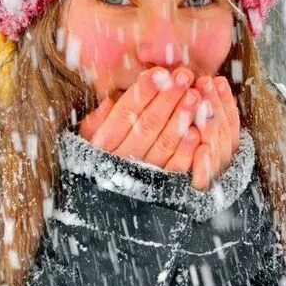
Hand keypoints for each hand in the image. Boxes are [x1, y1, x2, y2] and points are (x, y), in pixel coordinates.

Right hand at [77, 69, 240, 190]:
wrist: (100, 212)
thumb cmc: (99, 163)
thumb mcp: (88, 143)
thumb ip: (97, 122)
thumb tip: (109, 100)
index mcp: (103, 144)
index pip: (124, 113)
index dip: (142, 92)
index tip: (158, 73)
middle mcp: (121, 160)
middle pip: (146, 125)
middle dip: (167, 98)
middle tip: (184, 76)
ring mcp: (141, 176)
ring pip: (163, 145)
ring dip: (180, 119)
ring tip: (195, 95)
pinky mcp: (160, 191)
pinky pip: (174, 170)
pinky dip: (186, 152)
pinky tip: (197, 132)